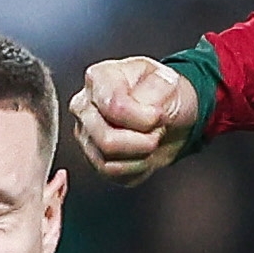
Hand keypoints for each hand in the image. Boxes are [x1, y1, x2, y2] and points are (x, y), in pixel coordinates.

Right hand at [72, 57, 202, 184]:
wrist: (169, 116)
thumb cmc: (164, 93)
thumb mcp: (168, 80)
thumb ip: (156, 89)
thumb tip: (146, 108)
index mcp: (98, 78)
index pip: (115, 107)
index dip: (145, 118)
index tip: (159, 115)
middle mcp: (84, 107)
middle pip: (106, 139)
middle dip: (143, 141)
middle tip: (158, 130)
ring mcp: (85, 135)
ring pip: (107, 162)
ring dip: (141, 156)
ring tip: (151, 139)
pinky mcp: (93, 159)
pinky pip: (113, 174)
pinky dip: (137, 168)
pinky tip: (144, 154)